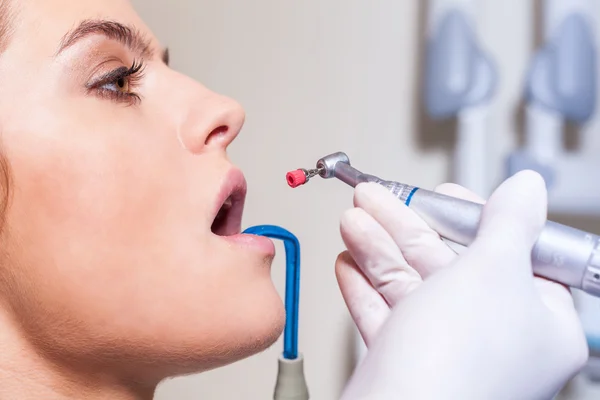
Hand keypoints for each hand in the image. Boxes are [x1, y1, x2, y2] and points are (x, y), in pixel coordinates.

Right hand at [336, 171, 587, 399]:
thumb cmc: (457, 364)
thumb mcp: (492, 272)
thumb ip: (510, 224)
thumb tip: (529, 187)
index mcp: (538, 320)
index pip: (511, 252)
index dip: (473, 217)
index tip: (442, 193)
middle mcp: (495, 338)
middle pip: (449, 264)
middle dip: (404, 226)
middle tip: (375, 196)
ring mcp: (448, 352)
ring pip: (411, 287)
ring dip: (376, 249)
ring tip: (351, 219)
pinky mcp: (408, 364)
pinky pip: (387, 316)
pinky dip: (365, 288)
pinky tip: (347, 263)